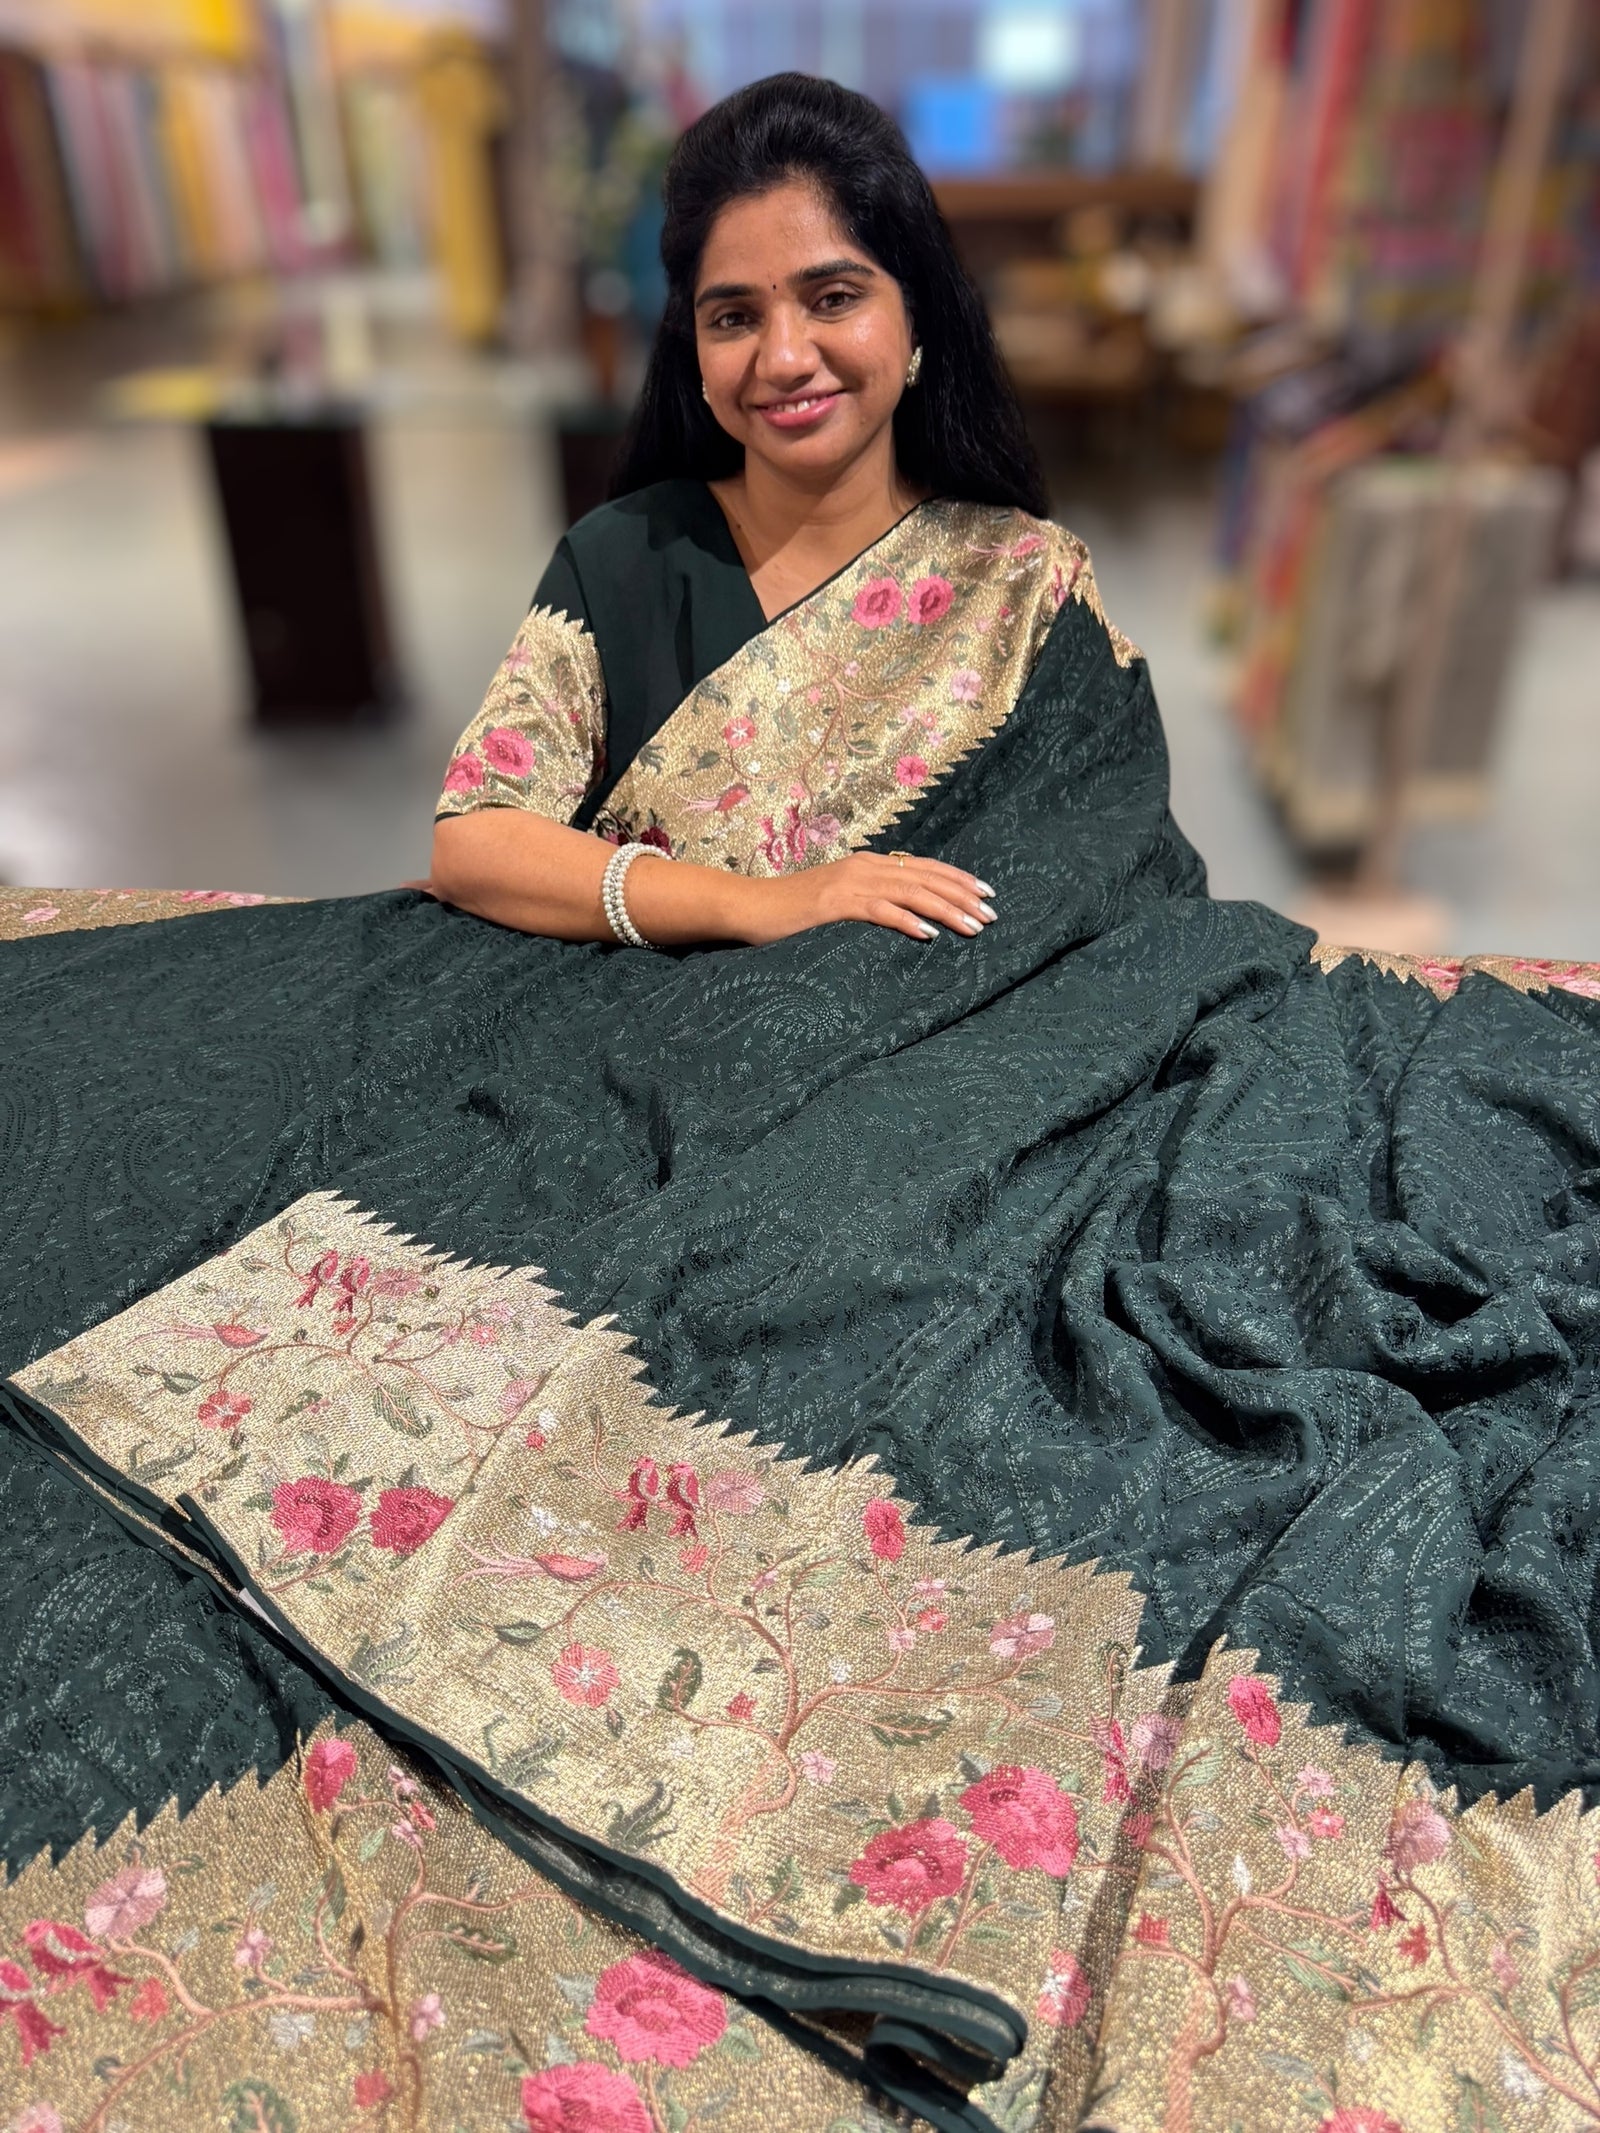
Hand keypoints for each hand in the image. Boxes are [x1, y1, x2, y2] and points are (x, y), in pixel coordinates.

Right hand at [733, 852, 995, 945]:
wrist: (748, 907)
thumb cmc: (791, 911)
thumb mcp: (836, 900)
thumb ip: (867, 900)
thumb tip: (902, 915)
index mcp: (867, 864)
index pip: (923, 867)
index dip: (957, 879)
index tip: (985, 893)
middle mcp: (864, 867)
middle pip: (925, 877)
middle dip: (962, 895)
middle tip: (992, 913)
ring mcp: (849, 884)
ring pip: (911, 892)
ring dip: (946, 909)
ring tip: (974, 925)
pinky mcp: (834, 904)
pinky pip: (880, 910)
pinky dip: (907, 921)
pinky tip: (929, 935)